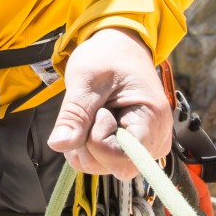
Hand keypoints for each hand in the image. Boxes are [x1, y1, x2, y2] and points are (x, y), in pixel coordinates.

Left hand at [46, 28, 173, 179]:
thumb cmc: (108, 57)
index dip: (99, 141)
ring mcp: (145, 148)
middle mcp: (156, 140)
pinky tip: (93, 122)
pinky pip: (102, 162)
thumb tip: (58, 145)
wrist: (120, 49)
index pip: (123, 157)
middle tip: (95, 108)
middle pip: (113, 166)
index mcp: (152, 119)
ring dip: (85, 144)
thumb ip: (74, 114)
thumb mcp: (86, 79)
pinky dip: (88, 146)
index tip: (100, 111)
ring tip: (95, 112)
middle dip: (89, 142)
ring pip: (103, 167)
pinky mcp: (132, 150)